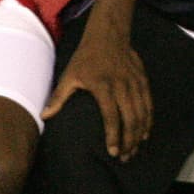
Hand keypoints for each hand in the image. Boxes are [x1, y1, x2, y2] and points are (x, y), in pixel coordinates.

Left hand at [42, 14, 151, 161]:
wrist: (107, 36)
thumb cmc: (86, 58)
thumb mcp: (69, 75)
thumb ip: (58, 97)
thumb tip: (44, 116)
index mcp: (103, 86)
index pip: (111, 116)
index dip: (113, 136)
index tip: (112, 152)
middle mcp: (121, 86)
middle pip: (130, 119)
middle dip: (128, 141)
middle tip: (123, 157)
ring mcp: (134, 83)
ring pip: (142, 114)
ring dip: (139, 135)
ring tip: (133, 150)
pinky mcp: (142, 81)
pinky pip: (149, 105)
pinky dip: (148, 121)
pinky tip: (144, 134)